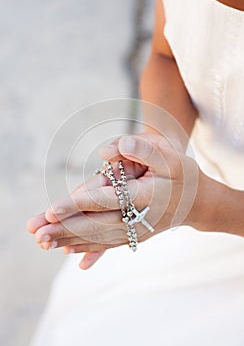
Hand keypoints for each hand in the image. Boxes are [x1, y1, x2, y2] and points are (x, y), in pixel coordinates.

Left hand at [27, 133, 200, 268]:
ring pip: (97, 237)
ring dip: (69, 239)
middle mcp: (137, 218)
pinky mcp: (133, 236)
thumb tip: (107, 150)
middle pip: (95, 224)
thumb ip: (142, 150)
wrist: (197, 202)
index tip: (52, 210)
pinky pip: (107, 244)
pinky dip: (87, 248)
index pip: (106, 200)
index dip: (78, 204)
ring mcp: (135, 231)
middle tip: (36, 232)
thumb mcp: (170, 155)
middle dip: (63, 227)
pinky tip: (69, 253)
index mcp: (145, 196)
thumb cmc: (181, 174)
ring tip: (42, 242)